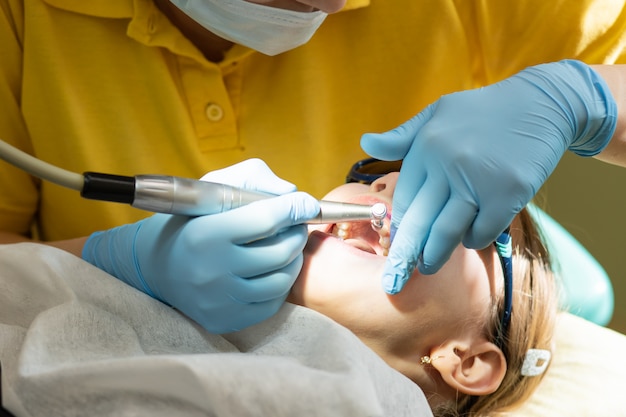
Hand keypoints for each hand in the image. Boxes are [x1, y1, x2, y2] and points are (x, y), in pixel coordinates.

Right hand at [82, 159, 319, 332]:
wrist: (156, 267)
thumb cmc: (191, 222)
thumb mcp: (213, 189)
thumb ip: (253, 179)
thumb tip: (292, 193)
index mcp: (206, 234)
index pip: (266, 219)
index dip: (295, 208)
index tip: (307, 203)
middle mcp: (212, 270)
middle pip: (280, 252)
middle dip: (297, 233)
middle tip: (296, 225)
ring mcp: (219, 300)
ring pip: (281, 281)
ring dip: (294, 259)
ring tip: (287, 246)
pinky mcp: (224, 320)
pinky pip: (271, 304)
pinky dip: (281, 284)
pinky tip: (273, 270)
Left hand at [361, 60, 615, 292]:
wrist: (540, 104)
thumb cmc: (482, 112)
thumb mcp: (436, 113)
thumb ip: (402, 136)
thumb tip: (366, 142)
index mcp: (426, 147)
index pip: (405, 200)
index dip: (399, 229)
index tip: (392, 249)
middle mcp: (448, 164)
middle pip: (421, 222)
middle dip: (406, 256)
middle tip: (395, 280)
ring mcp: (479, 180)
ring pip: (447, 233)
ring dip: (434, 256)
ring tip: (426, 268)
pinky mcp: (508, 192)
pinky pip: (482, 231)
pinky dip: (473, 240)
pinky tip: (469, 239)